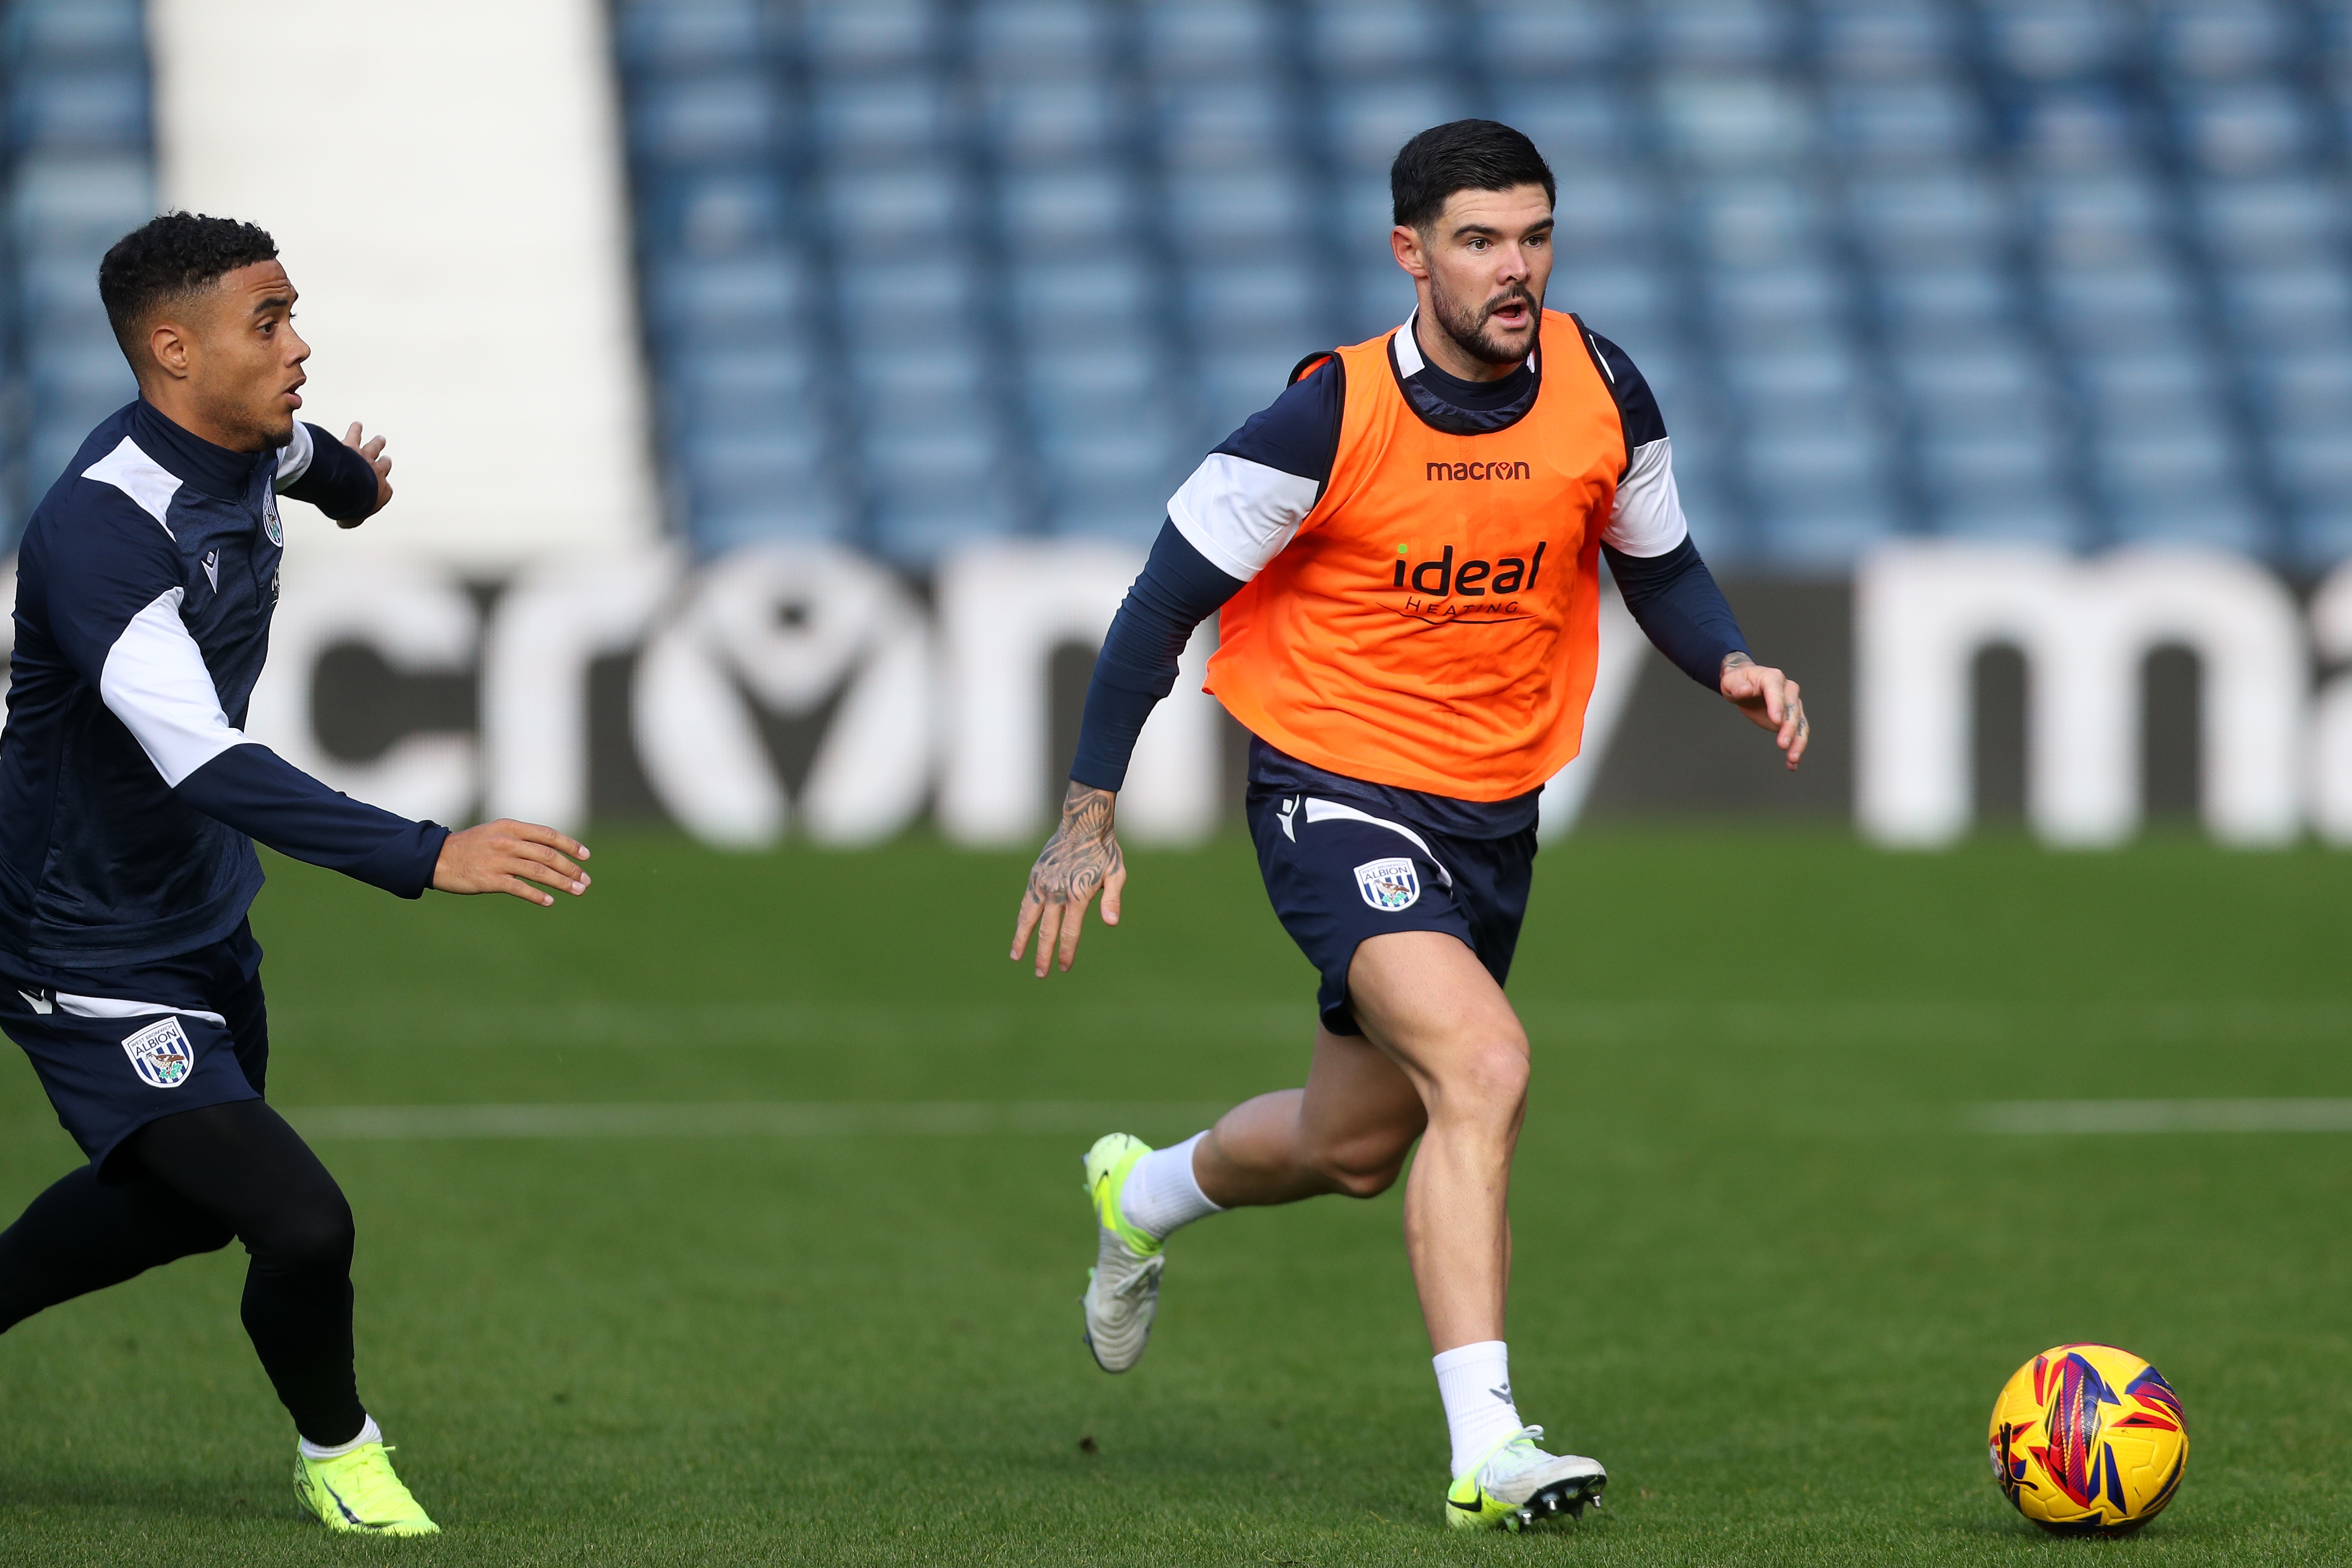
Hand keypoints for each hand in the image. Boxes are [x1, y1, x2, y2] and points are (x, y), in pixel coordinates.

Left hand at [337, 422, 392, 525]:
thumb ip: (350, 519)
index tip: (377, 492)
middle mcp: (378, 472)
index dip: (382, 490)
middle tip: (386, 460)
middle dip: (385, 463)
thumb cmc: (352, 505)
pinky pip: (355, 436)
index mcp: (383, 491)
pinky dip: (356, 430)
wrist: (346, 488)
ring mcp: (366, 458)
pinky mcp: (352, 447)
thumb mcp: (352, 518)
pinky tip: (357, 425)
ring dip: (378, 443)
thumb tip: (343, 522)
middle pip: (385, 465)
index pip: (386, 490)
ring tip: (381, 439)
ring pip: (375, 448)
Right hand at [432, 819, 590, 905]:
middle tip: (585, 881)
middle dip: (571, 868)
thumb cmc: (471, 846)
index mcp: (510, 827)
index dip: (570, 845)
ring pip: (539, 872)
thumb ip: (522, 838)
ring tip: (578, 891)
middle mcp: (507, 842)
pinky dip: (537, 895)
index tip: (585, 856)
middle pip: (548, 855)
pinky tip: (549, 902)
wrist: (437, 858)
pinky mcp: (490, 880)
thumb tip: (552, 850)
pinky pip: (520, 888)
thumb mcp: (496, 832)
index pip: (548, 835)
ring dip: (562, 882)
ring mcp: (498, 861)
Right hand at [1011, 782, 1124, 976]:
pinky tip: (1019, 930)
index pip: (1070, 932)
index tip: (1064, 967)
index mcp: (1078, 895)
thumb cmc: (1104, 852)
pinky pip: (1026, 902)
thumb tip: (1112, 924)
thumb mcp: (1116, 875)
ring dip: (1022, 939)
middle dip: (1043, 954)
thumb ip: (1112, 900)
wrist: (1083, 823)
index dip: (1067, 952)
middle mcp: (1057, 892)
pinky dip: (1021, 919)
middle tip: (1041, 974)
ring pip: (1028, 918)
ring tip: (1016, 957)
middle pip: (1047, 930)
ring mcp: (1043, 883)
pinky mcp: (1035, 876)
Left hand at [1720, 652, 1809, 770]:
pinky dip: (1796, 748)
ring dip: (1798, 742)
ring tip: (1792, 759)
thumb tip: (1745, 690)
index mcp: (1772, 677)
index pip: (1776, 691)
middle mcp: (1788, 690)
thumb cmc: (1738, 681)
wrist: (1745, 685)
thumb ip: (1737, 685)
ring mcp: (1793, 705)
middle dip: (1789, 728)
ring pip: (1801, 723)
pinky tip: (1792, 765)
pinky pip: (1798, 733)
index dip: (1777, 705)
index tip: (1776, 721)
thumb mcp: (1731, 681)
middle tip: (1782, 745)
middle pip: (1793, 709)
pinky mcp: (1792, 719)